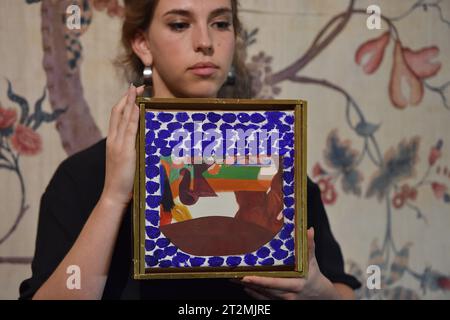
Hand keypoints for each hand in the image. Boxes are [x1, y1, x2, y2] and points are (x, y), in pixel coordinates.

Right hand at [101, 84, 143, 208]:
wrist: (114, 194)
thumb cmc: (123, 182)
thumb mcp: (126, 162)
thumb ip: (132, 151)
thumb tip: (143, 143)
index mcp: (113, 142)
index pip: (116, 118)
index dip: (123, 104)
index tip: (131, 94)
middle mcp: (114, 140)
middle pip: (118, 113)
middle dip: (126, 98)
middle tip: (136, 86)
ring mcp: (118, 144)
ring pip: (123, 118)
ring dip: (130, 102)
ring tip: (137, 90)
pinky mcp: (125, 150)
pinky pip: (129, 129)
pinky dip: (133, 116)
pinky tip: (137, 107)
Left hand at [239, 227, 341, 299]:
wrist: (319, 295)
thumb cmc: (314, 275)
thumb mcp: (312, 261)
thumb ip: (309, 246)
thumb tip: (308, 230)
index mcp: (296, 285)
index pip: (275, 284)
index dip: (260, 281)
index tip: (247, 277)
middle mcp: (288, 296)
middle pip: (264, 290)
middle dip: (248, 282)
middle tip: (233, 275)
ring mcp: (282, 301)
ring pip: (261, 295)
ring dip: (247, 287)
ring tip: (233, 278)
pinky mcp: (278, 304)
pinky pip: (263, 299)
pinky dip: (253, 293)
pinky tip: (244, 286)